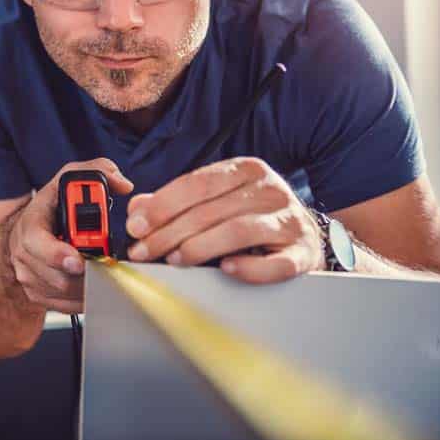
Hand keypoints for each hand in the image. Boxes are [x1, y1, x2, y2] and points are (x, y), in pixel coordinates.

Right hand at [6, 158, 133, 312]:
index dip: (59, 253)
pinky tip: (93, 283)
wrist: (26, 234)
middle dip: (86, 273)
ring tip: (103, 270)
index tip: (79, 259)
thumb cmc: (50, 208)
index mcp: (31, 223)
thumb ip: (96, 172)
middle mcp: (23, 252)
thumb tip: (122, 184)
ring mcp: (28, 276)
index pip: (37, 242)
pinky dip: (84, 298)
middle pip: (58, 275)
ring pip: (65, 293)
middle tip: (106, 267)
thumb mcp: (67, 181)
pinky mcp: (37, 295)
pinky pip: (66, 306)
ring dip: (89, 285)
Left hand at [124, 157, 325, 283]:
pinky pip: (275, 263)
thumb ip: (175, 202)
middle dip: (169, 233)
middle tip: (143, 251)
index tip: (136, 226)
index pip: (196, 184)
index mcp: (245, 170)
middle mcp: (269, 190)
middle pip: (210, 210)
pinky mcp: (302, 252)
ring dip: (199, 247)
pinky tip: (226, 269)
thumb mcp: (215, 200)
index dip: (162, 205)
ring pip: (237, 231)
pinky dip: (249, 268)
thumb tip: (137, 208)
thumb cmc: (251, 216)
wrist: (304, 236)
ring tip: (174, 260)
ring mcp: (289, 220)